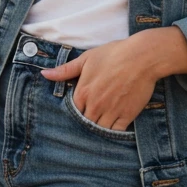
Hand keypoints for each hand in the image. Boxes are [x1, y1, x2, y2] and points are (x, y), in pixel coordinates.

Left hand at [39, 38, 157, 130]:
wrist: (142, 57)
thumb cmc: (114, 54)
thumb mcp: (87, 59)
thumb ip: (65, 70)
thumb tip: (45, 74)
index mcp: (83, 92)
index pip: (72, 112)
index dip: (75, 112)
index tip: (80, 110)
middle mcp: (95, 105)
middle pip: (85, 123)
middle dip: (86, 122)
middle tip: (91, 118)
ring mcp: (111, 112)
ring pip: (99, 130)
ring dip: (99, 128)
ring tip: (101, 123)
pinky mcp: (127, 115)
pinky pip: (116, 132)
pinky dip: (114, 131)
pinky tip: (113, 126)